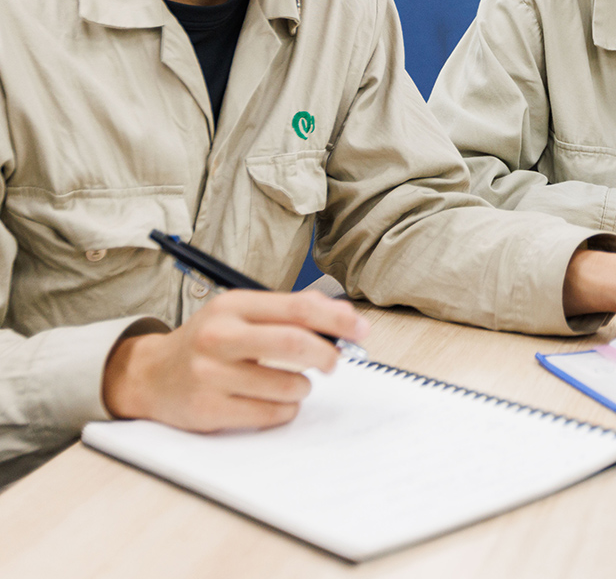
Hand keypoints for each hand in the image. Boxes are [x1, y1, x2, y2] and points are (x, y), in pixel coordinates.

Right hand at [102, 290, 369, 430]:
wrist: (150, 375)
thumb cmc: (210, 342)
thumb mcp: (243, 313)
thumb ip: (291, 311)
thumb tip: (343, 316)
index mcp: (233, 306)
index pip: (298, 307)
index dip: (337, 320)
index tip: (361, 330)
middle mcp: (219, 337)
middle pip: (295, 344)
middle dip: (327, 354)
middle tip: (335, 362)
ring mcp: (210, 375)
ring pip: (288, 384)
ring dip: (304, 387)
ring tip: (294, 383)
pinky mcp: (208, 410)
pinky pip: (270, 413)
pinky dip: (286, 408)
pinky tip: (274, 400)